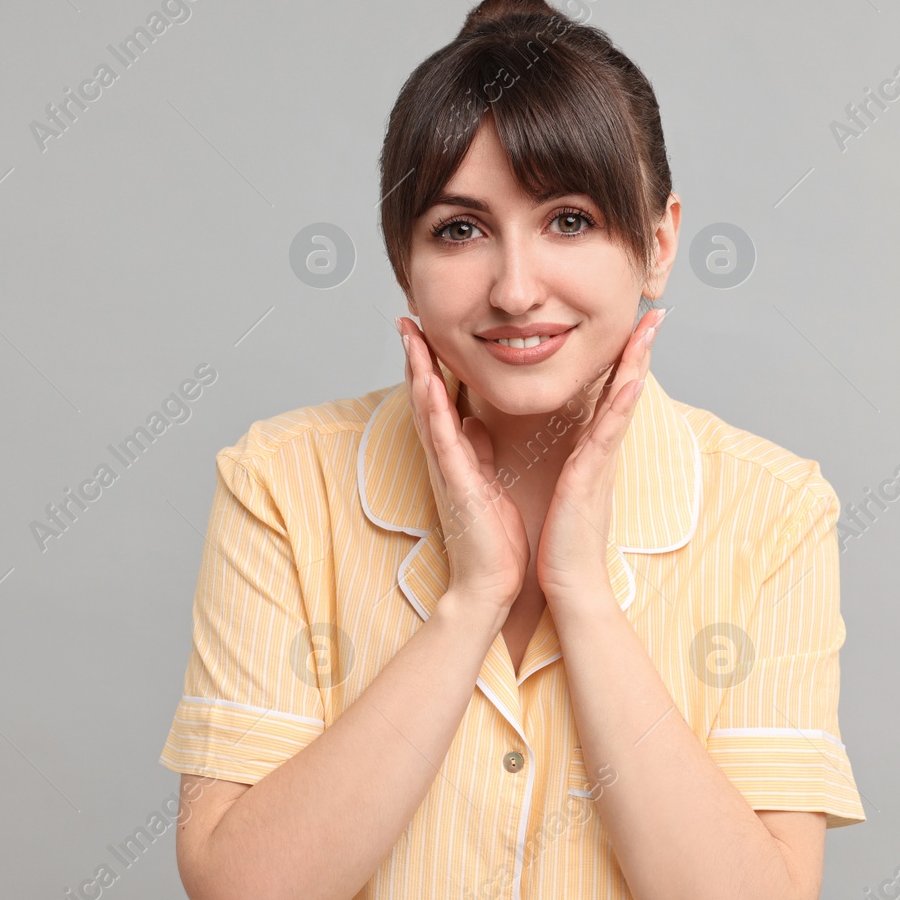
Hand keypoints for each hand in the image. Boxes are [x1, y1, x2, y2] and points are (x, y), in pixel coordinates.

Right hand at [397, 317, 529, 615]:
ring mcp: (447, 469)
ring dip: (417, 372)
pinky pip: (444, 440)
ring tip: (411, 337)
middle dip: (415, 356)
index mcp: (456, 454)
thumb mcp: (485, 481)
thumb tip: (474, 420)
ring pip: (427, 411)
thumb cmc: (494, 537)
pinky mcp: (457, 484)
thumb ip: (476, 449)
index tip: (424, 327)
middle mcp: (445, 458)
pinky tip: (429, 383)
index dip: (430, 362)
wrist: (492, 583)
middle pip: (424, 396)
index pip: (440, 398)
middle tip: (406, 317)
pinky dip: (435, 410)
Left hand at [536, 307, 665, 608]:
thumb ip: (565, 459)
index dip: (622, 359)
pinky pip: (608, 435)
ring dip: (637, 364)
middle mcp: (602, 451)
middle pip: (626, 388)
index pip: (609, 394)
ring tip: (649, 329)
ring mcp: (600, 463)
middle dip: (640, 349)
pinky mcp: (591, 478)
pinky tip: (631, 380)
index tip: (631, 326)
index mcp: (591, 451)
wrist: (570, 584)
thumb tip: (561, 435)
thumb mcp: (561, 488)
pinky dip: (621, 406)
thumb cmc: (562, 541)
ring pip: (623, 402)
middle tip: (655, 311)